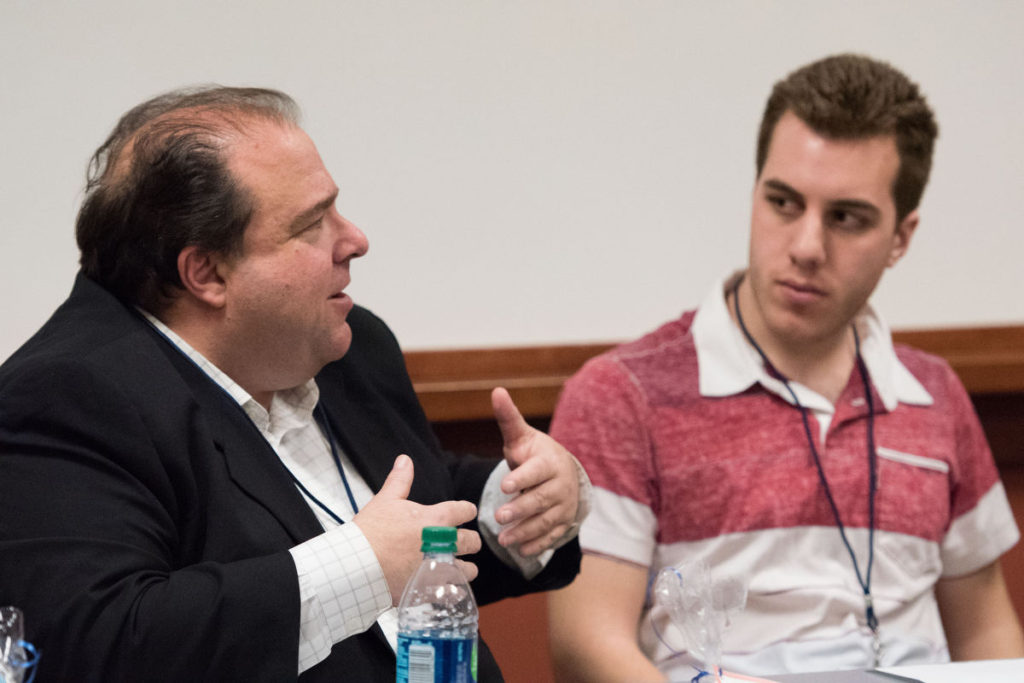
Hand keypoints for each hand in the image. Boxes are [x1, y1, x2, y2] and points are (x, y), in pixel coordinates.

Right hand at [353, 454, 480, 603]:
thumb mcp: (385, 500)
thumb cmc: (370, 532)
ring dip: (464, 568)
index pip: (466, 510)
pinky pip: (454, 591)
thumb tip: (405, 460)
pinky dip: (452, 590)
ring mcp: (439, 568)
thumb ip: (400, 480)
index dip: (465, 511)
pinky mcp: (431, 589)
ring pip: (469, 570)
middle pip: (473, 541)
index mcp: (437, 519)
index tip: (462, 513)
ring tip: (455, 567)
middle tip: (460, 543)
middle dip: (469, 542)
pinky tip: (447, 588)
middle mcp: (444, 543)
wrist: (356, 565)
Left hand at [492, 387, 580, 555]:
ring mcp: (563, 507)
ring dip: (525, 532)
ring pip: (546, 521)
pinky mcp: (563, 524)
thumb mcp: (522, 436)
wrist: (563, 472)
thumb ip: (508, 418)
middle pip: (541, 499)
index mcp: (550, 462)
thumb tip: (496, 390)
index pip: (536, 471)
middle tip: (499, 517)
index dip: (521, 479)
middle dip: (520, 509)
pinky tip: (521, 551)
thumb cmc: (535, 454)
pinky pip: (551, 537)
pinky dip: (537, 545)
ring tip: (503, 539)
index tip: (505, 485)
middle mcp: (561, 486)